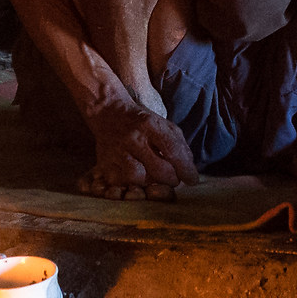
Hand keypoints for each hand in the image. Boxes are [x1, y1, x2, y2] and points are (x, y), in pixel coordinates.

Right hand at [80, 99, 198, 200]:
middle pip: (158, 169)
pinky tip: (136, 178)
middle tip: (173, 179)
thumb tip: (189, 171)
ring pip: (139, 178)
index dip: (185, 169)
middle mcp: (133, 138)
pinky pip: (122, 183)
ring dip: (151, 183)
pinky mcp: (105, 163)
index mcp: (150, 125)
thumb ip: (178, 145)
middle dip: (171, 179)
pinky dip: (132, 184)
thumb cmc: (141, 122)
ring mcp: (117, 152)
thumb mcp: (163, 125)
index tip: (192, 180)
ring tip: (154, 178)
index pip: (173, 150)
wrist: (108, 113)